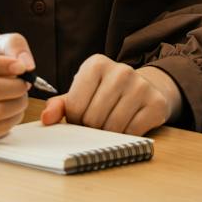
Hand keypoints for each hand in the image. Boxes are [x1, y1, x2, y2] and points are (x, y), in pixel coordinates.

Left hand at [39, 55, 179, 135]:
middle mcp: (120, 70)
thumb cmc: (107, 93)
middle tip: (97, 123)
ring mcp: (140, 86)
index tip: (82, 117)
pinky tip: (128, 125)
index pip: (75, 106)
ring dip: (108, 135)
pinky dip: (127, 137)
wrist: (145, 88)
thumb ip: (61, 105)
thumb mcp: (82, 93)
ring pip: (113, 127)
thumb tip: (46, 119)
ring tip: (111, 124)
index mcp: (96, 64)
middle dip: (92, 128)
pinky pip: (133, 132)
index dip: (75, 120)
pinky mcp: (156, 103)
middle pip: (93, 118)